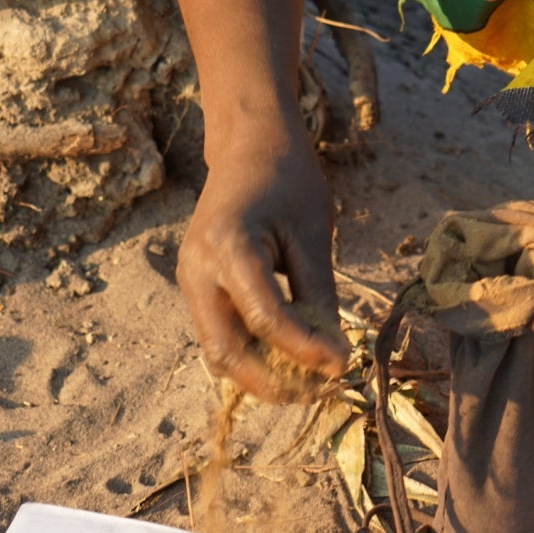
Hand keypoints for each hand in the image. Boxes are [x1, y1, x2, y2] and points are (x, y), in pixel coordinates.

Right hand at [177, 133, 348, 400]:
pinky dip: (251, 353)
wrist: (248, 143)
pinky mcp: (195, 285)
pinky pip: (219, 333)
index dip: (305, 350)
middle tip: (322, 388)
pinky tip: (288, 357)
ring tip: (309, 380)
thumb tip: (332, 354)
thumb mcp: (312, 233)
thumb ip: (318, 294)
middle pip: (228, 352)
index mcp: (228, 247)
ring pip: (218, 351)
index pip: (266, 320)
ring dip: (261, 374)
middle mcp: (197, 269)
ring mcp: (189, 279)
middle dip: (275, 382)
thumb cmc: (288, 179)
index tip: (344, 365)